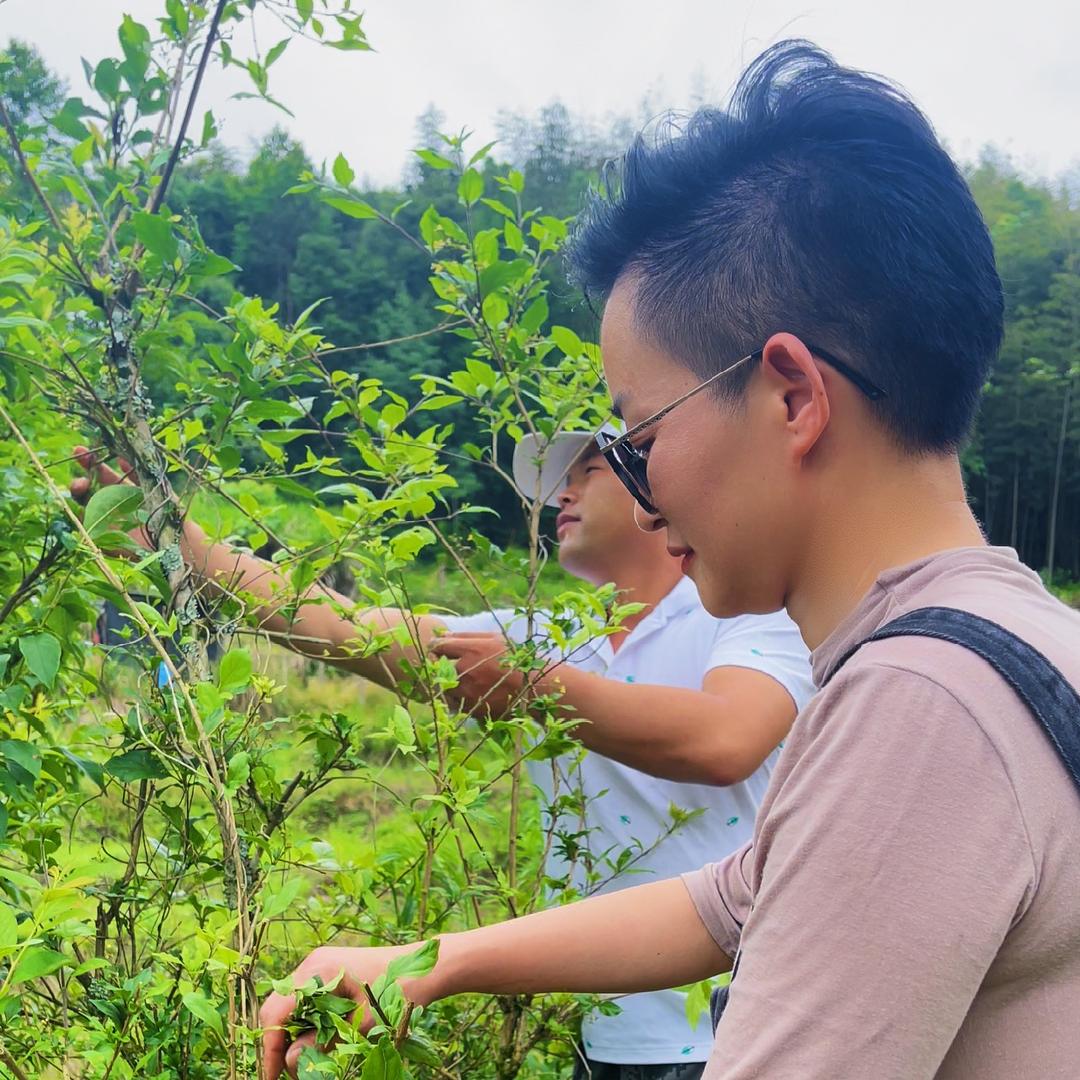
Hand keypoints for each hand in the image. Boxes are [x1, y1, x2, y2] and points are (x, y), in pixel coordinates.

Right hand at [70, 445, 205, 552]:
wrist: (177, 544)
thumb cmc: (170, 515)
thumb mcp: (157, 489)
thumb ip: (139, 475)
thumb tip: (123, 458)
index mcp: (123, 490)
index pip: (102, 474)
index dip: (90, 462)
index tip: (79, 450)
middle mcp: (111, 504)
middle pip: (88, 490)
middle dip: (79, 481)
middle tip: (80, 477)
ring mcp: (107, 522)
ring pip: (84, 507)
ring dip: (79, 496)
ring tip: (80, 486)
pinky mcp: (106, 540)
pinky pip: (88, 529)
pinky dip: (83, 519)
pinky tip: (85, 510)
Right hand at [259, 944, 435, 1078]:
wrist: (425, 968)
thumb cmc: (397, 991)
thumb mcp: (361, 1025)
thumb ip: (324, 1043)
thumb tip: (289, 1062)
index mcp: (317, 970)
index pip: (276, 1012)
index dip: (270, 1048)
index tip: (272, 1078)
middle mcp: (313, 964)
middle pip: (279, 1009)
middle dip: (280, 1044)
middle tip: (292, 1074)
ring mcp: (320, 965)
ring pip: (291, 1007)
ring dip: (294, 1035)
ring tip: (306, 1062)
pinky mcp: (329, 972)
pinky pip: (306, 1001)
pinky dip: (307, 1024)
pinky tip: (318, 1043)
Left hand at [429, 632, 527, 715]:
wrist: (533, 688)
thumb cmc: (516, 658)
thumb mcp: (495, 639)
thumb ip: (468, 636)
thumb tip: (444, 634)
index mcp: (470, 649)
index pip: (438, 645)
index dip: (436, 646)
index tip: (439, 648)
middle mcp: (465, 669)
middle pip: (436, 666)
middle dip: (437, 664)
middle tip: (444, 663)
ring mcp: (466, 690)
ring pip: (443, 685)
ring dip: (446, 681)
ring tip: (458, 679)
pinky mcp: (470, 707)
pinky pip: (453, 701)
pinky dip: (455, 696)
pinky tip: (467, 692)